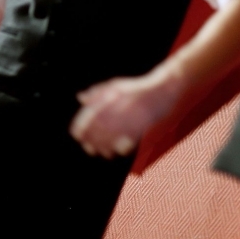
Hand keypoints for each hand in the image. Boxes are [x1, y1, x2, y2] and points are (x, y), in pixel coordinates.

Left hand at [69, 68, 183, 158]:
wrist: (163, 89)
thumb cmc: (137, 89)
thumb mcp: (116, 86)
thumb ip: (97, 92)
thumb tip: (80, 98)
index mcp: (111, 94)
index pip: (91, 112)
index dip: (81, 125)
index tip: (76, 135)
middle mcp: (120, 103)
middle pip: (100, 124)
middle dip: (91, 137)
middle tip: (87, 147)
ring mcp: (132, 113)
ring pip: (113, 133)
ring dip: (103, 144)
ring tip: (98, 152)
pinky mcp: (143, 123)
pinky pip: (128, 137)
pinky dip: (118, 146)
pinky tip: (114, 152)